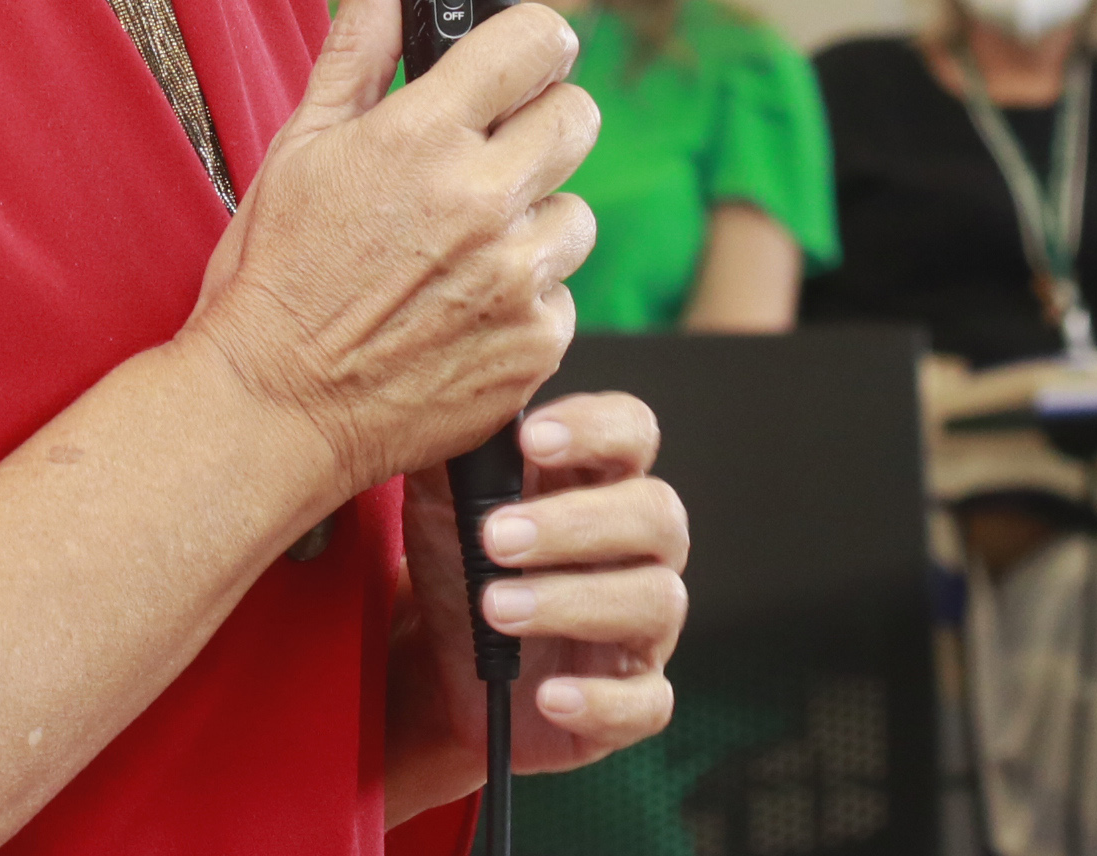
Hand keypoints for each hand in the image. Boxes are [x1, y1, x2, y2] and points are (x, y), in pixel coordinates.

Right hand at [187, 0, 595, 503]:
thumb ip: (356, 47)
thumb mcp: (299, 147)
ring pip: (575, 217)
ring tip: (463, 251)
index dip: (532, 42)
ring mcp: (516, 279)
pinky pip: (562, 300)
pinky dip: (524, 303)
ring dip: (533, 225)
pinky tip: (462, 312)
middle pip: (578, 119)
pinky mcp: (534, 348)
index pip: (534, 43)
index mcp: (423, 137)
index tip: (522, 56)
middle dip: (543, 123)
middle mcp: (482, 201)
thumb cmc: (272, 278)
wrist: (269, 409)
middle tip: (495, 153)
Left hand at [392, 393, 687, 801]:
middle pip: (655, 513)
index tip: (530, 438)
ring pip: (656, 600)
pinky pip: (647, 702)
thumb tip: (445, 394)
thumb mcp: (440, 496)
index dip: (594, 428)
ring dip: (572, 601)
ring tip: (494, 608)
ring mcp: (642, 624)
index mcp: (595, 479)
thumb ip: (450, 443)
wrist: (440, 664)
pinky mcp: (631, 698)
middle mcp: (636, 546)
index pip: (631, 431)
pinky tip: (547, 693)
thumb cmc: (459, 559)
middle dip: (575, 523)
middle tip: (493, 538)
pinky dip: (600, 701)